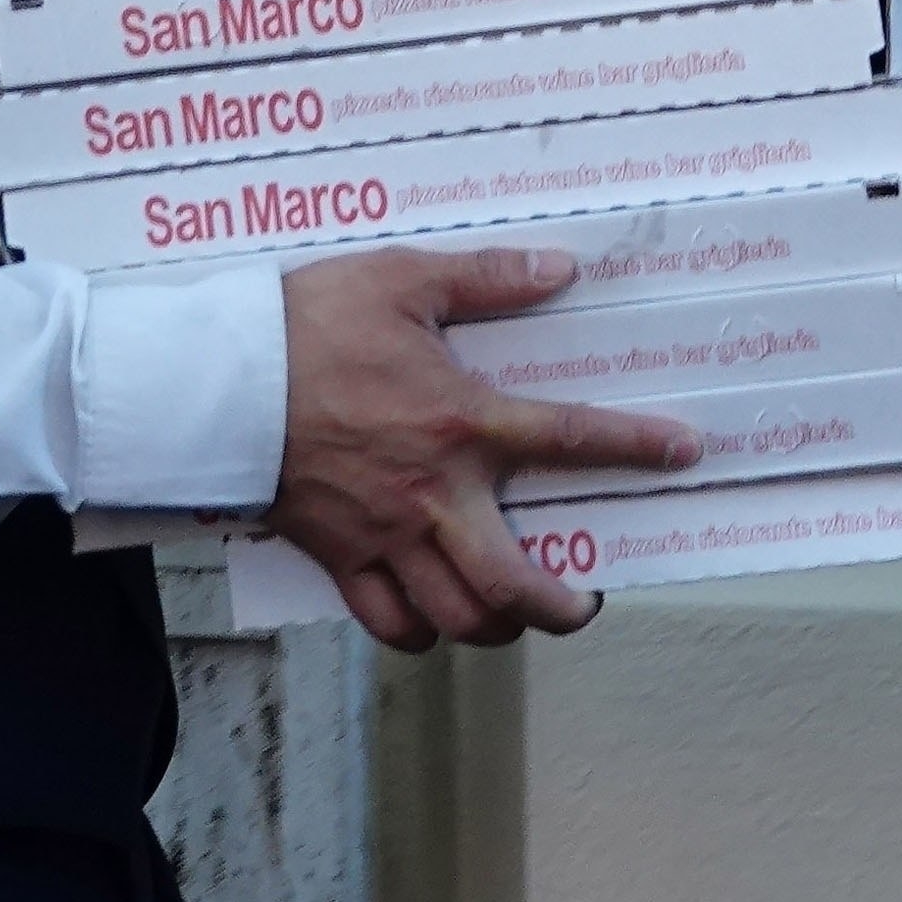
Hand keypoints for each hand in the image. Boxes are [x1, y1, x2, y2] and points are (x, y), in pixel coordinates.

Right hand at [266, 245, 701, 652]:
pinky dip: (419, 631)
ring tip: (513, 611)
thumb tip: (559, 270)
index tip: (684, 451)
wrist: (217, 379)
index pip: (566, 438)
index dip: (634, 445)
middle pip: (516, 585)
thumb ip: (485, 278)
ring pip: (458, 618)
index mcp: (459, 421)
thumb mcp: (400, 279)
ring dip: (497, 626)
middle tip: (582, 600)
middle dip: (563, 607)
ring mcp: (385, 535)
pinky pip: (389, 623)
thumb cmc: (308, 324)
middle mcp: (433, 494)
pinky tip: (432, 616)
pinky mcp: (338, 556)